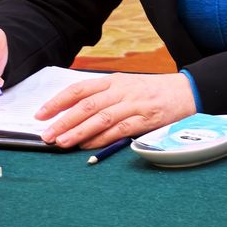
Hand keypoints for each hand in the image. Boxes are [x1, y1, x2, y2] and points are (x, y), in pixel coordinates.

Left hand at [36, 72, 196, 148]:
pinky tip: (88, 146)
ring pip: (100, 118)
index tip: (40, 114)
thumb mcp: (124, 85)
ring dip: (78, 131)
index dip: (57, 102)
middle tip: (46, 135)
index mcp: (112, 80)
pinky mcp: (145, 120)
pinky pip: (119, 129)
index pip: (79, 89)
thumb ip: (102, 96)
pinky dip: (102, 138)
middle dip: (63, 120)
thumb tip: (73, 111)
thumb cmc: (150, 91)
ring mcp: (133, 105)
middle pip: (86, 105)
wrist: (185, 91)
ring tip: (62, 142)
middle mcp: (120, 90)